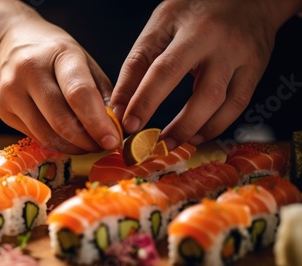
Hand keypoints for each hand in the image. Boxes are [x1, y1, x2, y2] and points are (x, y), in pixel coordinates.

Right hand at [0, 0, 120, 153]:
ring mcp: (10, 90)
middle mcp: (29, 70)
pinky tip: (66, 139)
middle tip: (102, 147)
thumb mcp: (83, 60)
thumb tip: (114, 128)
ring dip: (71, 147)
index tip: (112, 141)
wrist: (9, 40)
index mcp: (58, 53)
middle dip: (86, 141)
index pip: (78, 93)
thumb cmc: (53, 53)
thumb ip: (101, 93)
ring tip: (87, 146)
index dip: (97, 122)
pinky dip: (54, 143)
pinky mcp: (0, 108)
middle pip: (60, 120)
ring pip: (46, 134)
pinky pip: (33, 135)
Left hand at [110, 0, 300, 149]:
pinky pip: (237, 106)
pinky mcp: (254, 70)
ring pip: (222, 103)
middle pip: (202, 92)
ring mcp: (242, 58)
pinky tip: (197, 135)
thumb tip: (120, 106)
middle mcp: (220, 44)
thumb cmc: (195, 10)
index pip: (163, 69)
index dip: (143, 100)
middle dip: (175, 124)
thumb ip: (139, 62)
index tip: (127, 124)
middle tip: (150, 143)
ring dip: (194, 129)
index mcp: (191, 29)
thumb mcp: (160, 25)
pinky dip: (215, 126)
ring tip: (170, 143)